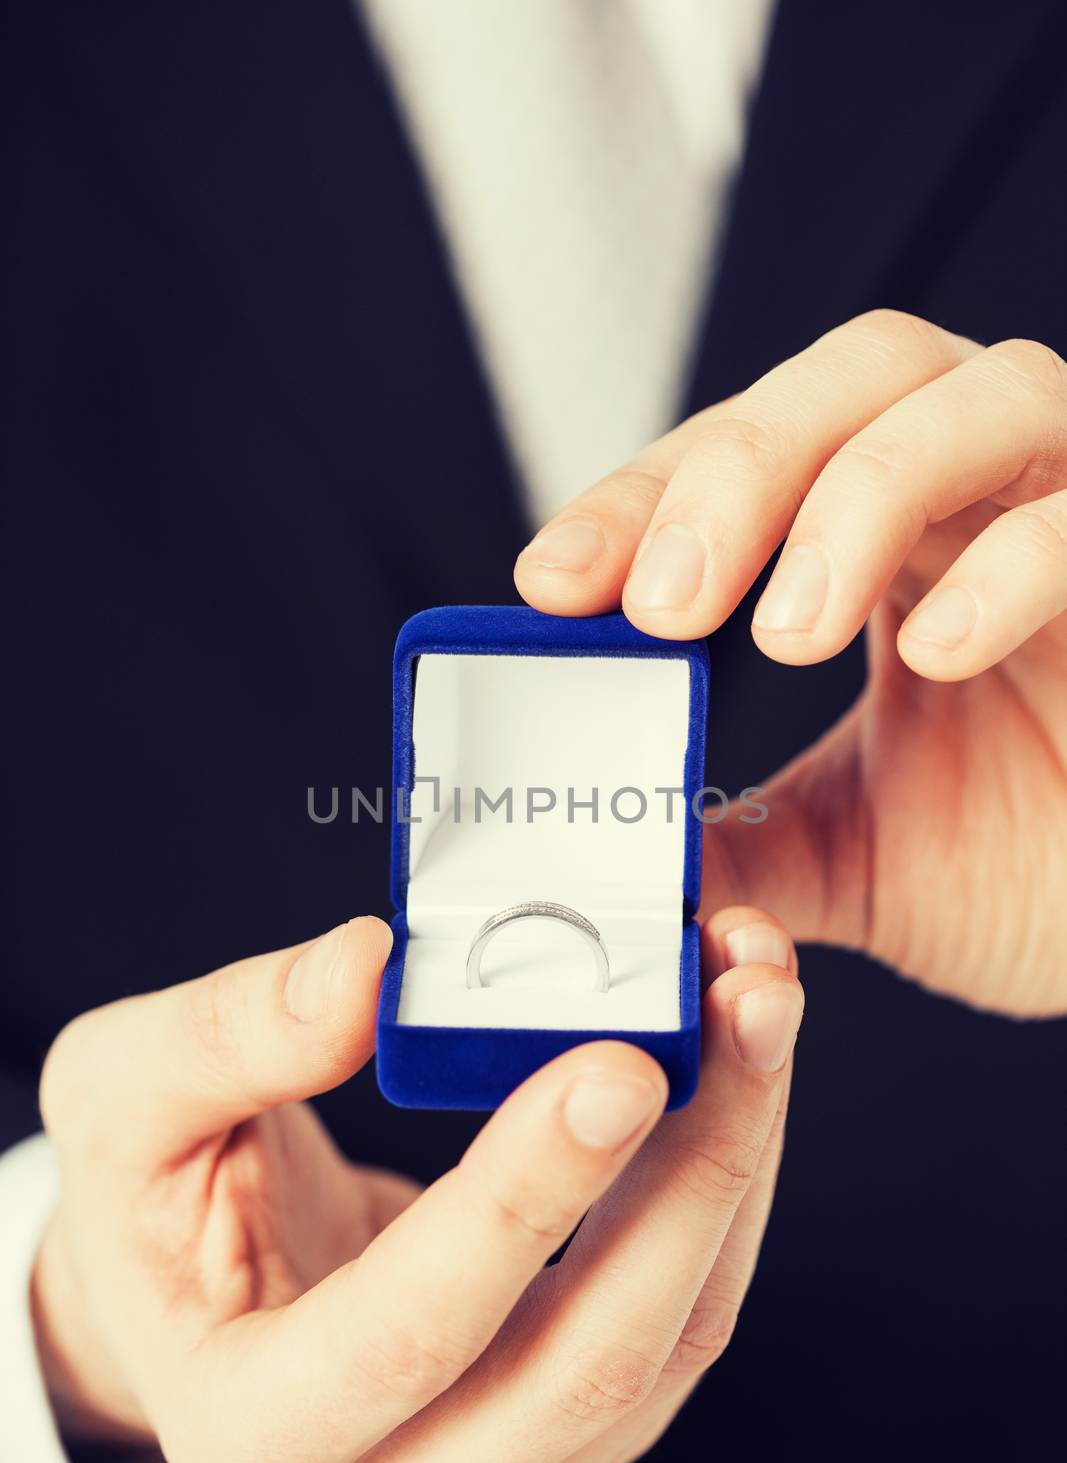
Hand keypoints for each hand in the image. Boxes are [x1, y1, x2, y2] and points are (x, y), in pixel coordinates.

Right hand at [35, 909, 802, 1462]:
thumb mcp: (123, 1095)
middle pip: (583, 1361)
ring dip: (737, 1164)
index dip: (521, 1202)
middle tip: (745, 1006)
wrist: (203, 1291)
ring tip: (761, 1009)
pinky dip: (728, 1188)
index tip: (617, 1063)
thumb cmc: (150, 1201)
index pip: (407, 1334)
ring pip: (668, 1345)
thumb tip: (366, 970)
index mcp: (250, 1431)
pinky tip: (738, 1073)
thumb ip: (225, 1035)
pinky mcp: (571, 1437)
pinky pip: (686, 1323)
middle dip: (691, 1170)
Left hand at [515, 310, 1066, 1016]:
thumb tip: (604, 846)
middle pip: (861, 376)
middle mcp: (988, 485)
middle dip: (741, 471)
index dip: (644, 498)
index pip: (753, 453)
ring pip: (985, 399)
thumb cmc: (1016, 863)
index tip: (552, 584)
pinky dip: (1012, 567)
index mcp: (897, 527)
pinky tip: (931, 655)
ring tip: (783, 633)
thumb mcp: (839, 848)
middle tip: (660, 603)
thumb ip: (729, 833)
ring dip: (861, 498)